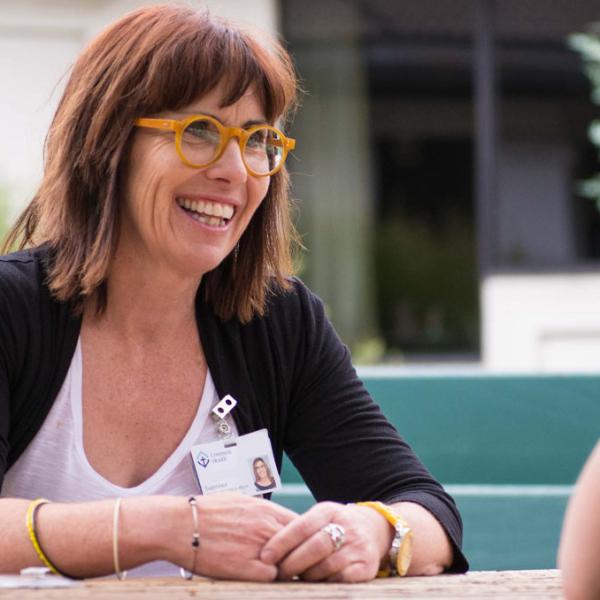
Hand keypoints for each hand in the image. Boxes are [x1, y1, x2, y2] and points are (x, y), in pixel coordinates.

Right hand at [166, 493, 296, 580]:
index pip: (302, 525)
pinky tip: (258, 578)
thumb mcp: (240, 502)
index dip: (304, 539)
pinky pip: (271, 578)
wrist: (179, 526)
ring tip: (278, 572)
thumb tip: (274, 519)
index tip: (302, 547)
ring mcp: (259, 547)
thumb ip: (262, 513)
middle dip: (300, 556)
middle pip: (301, 545)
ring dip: (286, 569)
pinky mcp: (247, 568)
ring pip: (289, 563)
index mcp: (266, 509)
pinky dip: (269, 580)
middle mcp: (267, 526)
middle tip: (296, 564)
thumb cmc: (206, 512)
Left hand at [259, 501, 392, 581]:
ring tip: (295, 579)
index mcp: (328, 511)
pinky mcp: (367, 567)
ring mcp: (358, 547)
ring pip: (327, 566)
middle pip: (315, 547)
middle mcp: (345, 526)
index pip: (302, 526)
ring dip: (307, 576)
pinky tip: (317, 583)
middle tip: (278, 573)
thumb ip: (300, 529)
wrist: (376, 527)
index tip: (266, 557)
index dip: (282, 542)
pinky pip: (342, 579)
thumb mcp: (320, 517)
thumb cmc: (336, 525)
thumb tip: (269, 551)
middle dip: (292, 563)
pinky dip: (326, 583)